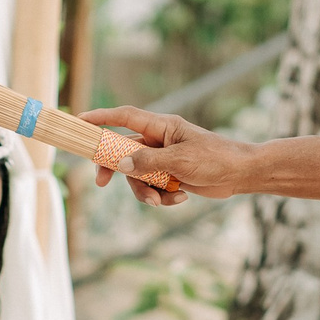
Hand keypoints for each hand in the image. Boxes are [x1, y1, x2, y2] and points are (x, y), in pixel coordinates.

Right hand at [78, 107, 255, 206]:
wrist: (240, 175)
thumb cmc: (215, 159)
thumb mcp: (179, 161)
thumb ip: (148, 163)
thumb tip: (119, 166)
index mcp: (161, 126)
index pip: (124, 117)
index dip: (100, 118)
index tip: (79, 122)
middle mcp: (158, 140)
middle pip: (123, 152)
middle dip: (114, 169)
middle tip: (101, 183)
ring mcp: (163, 159)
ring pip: (137, 175)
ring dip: (145, 192)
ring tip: (161, 201)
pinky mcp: (169, 176)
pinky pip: (152, 187)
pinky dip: (162, 196)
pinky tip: (180, 198)